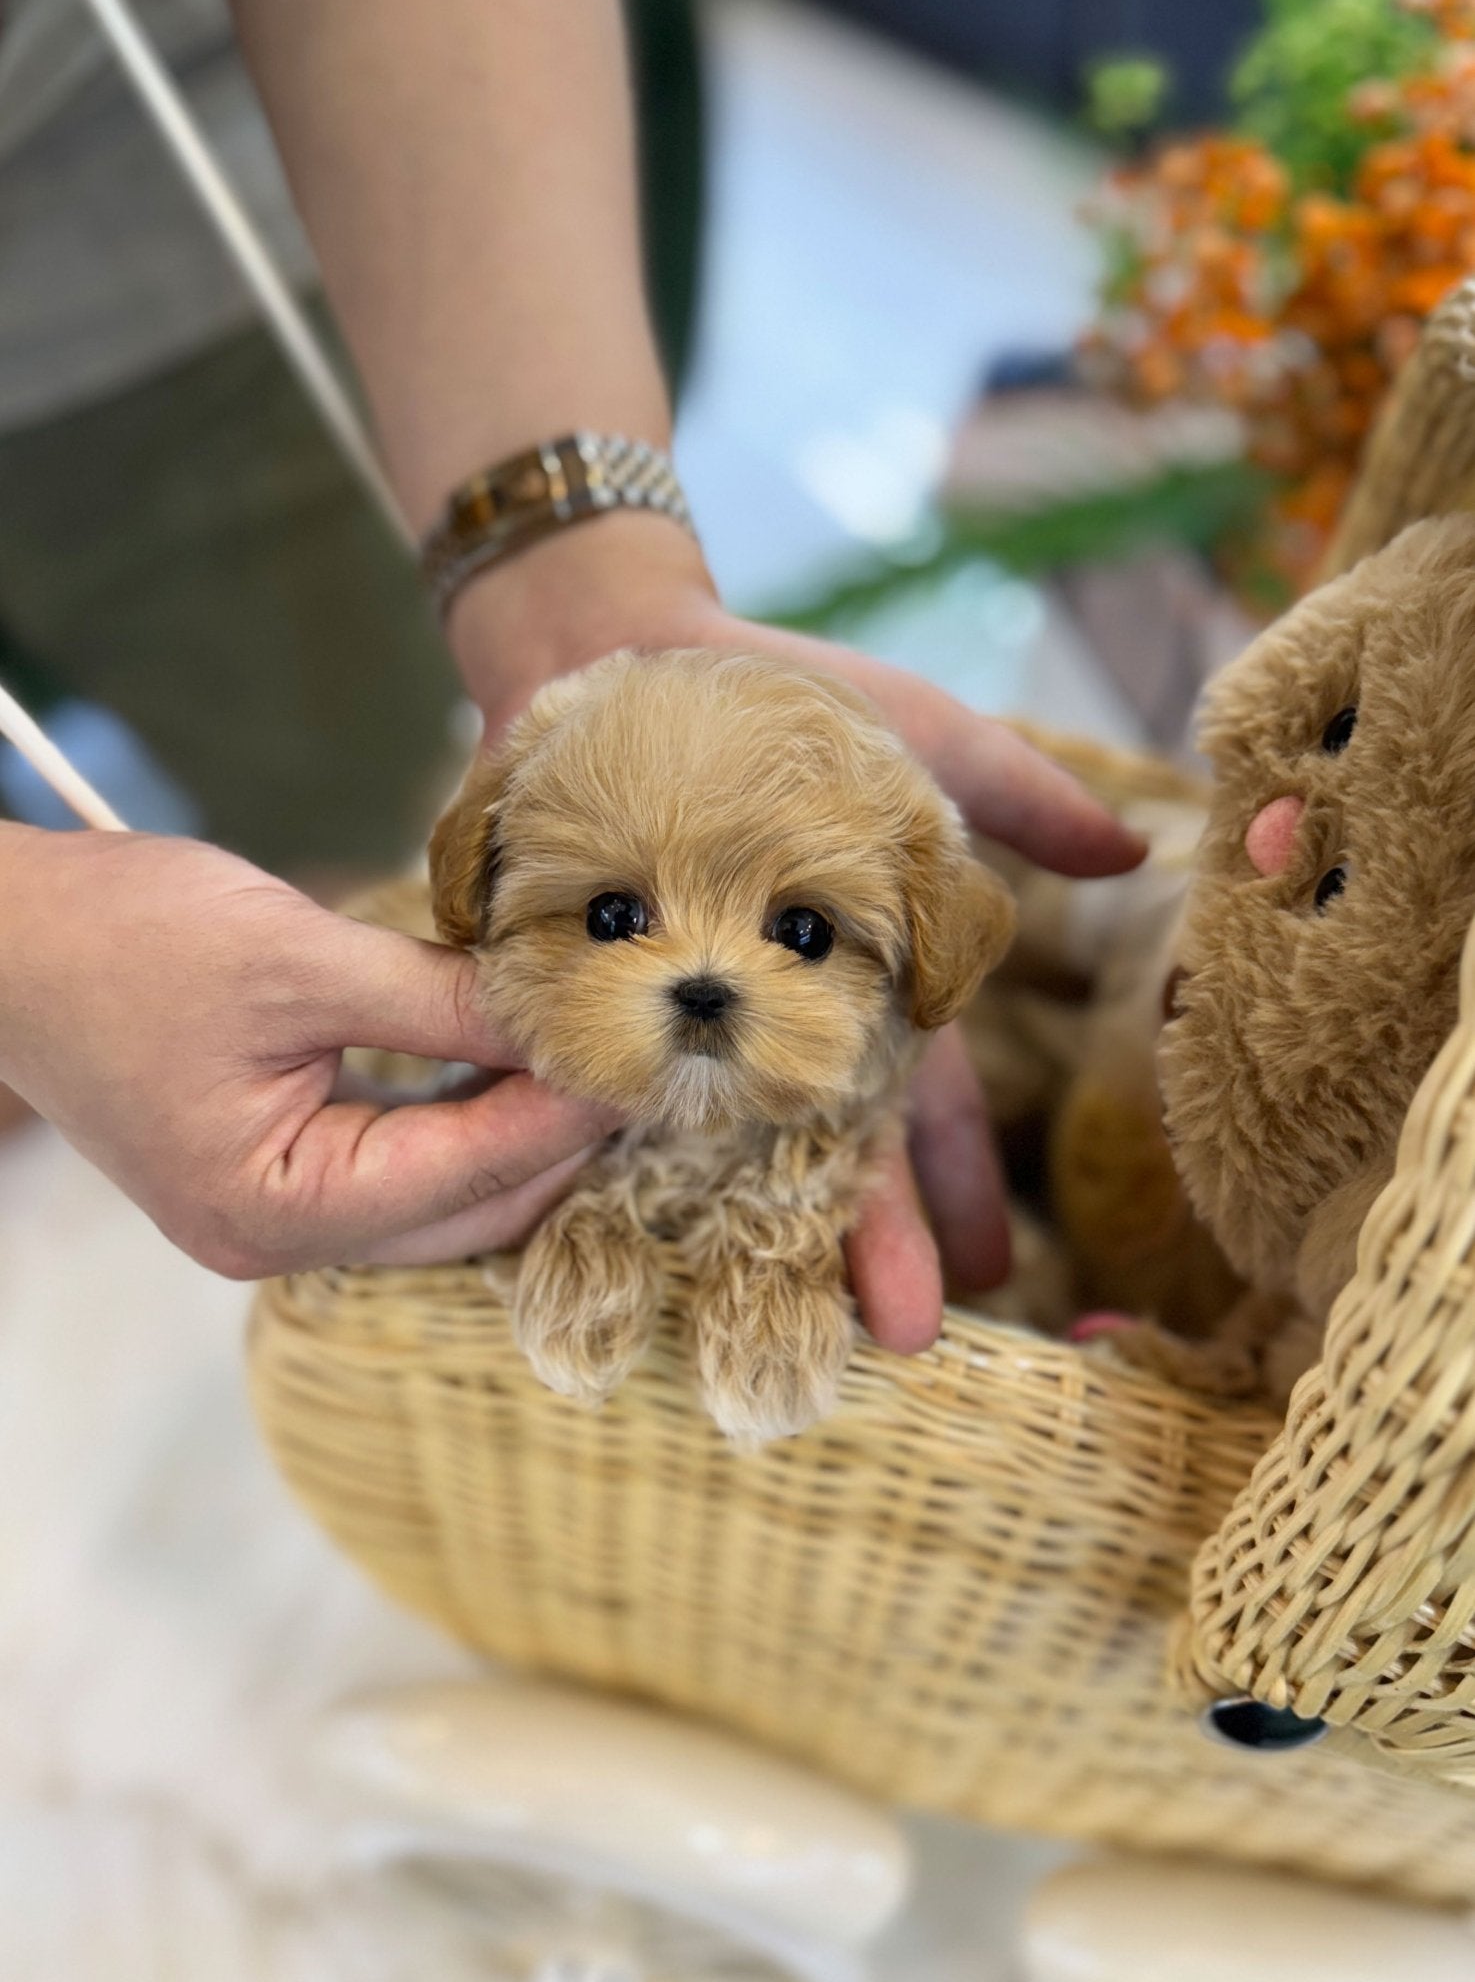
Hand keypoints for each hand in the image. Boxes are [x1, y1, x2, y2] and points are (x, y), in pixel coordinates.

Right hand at [0, 827, 618, 1276]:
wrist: (5, 940)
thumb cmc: (127, 941)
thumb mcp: (302, 958)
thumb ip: (440, 999)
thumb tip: (558, 1012)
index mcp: (278, 1209)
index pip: (470, 1170)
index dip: (567, 1110)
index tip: (644, 1054)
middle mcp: (276, 1243)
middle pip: (467, 1212)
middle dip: (556, 1141)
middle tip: (639, 1063)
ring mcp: (269, 1222)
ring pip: (439, 1203)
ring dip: (515, 1139)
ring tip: (593, 1062)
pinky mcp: (268, 1182)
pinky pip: (395, 1175)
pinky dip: (457, 1127)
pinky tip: (509, 1068)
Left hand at [447, 516, 1146, 1349]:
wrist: (629, 650)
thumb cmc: (791, 700)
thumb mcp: (921, 738)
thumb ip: (1020, 796)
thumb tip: (1135, 848)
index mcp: (857, 986)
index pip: (915, 1104)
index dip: (950, 1184)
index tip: (985, 1269)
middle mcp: (772, 1021)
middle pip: (825, 1148)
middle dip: (868, 1237)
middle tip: (902, 1331)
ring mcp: (682, 1017)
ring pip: (724, 1144)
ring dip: (754, 1226)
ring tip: (781, 1311)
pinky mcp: (591, 997)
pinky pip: (603, 1091)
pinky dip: (609, 1164)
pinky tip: (620, 1242)